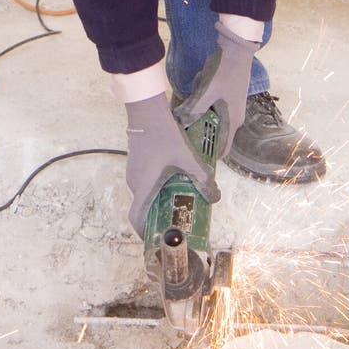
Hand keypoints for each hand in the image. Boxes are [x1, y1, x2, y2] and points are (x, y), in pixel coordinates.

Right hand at [125, 91, 220, 237]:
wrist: (146, 109)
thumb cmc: (164, 135)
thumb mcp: (187, 158)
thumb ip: (201, 178)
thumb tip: (215, 197)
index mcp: (144, 187)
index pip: (136, 219)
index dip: (145, 232)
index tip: (158, 238)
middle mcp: (135, 183)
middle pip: (144, 207)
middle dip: (160, 217)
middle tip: (178, 219)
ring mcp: (133, 171)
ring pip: (145, 194)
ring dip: (159, 200)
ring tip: (180, 200)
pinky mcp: (136, 162)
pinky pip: (145, 182)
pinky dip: (157, 187)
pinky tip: (174, 180)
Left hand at [174, 21, 258, 157]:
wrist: (236, 48)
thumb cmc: (225, 72)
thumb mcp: (207, 91)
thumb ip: (194, 108)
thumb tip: (180, 121)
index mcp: (233, 121)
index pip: (223, 148)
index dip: (209, 157)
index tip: (193, 159)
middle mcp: (234, 116)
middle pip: (215, 133)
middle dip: (198, 132)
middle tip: (181, 133)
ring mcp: (230, 105)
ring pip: (211, 117)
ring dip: (200, 112)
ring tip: (189, 106)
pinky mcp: (226, 95)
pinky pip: (211, 104)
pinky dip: (203, 100)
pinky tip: (197, 88)